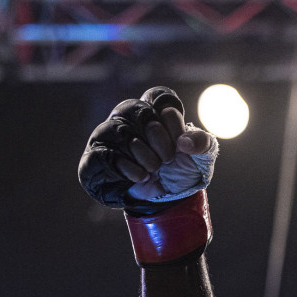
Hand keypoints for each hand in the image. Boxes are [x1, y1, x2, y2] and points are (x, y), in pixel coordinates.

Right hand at [78, 87, 217, 214]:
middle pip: (139, 111)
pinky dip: (129, 168)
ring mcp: (107, 134)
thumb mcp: (201, 157)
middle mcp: (127, 117)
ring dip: (145, 154)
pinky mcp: (94, 156)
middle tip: (168, 158)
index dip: (172, 119)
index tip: (181, 143)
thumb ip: (201, 142)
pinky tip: (141, 176)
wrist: (161, 199)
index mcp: (153, 110)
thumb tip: (184, 142)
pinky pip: (106, 154)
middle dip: (159, 137)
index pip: (158, 97)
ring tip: (154, 170)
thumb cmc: (179, 169)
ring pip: (122, 131)